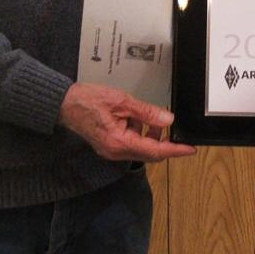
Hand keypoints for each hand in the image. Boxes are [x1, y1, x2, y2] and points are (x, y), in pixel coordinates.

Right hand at [58, 82, 195, 161]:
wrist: (64, 103)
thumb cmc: (88, 100)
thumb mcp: (121, 101)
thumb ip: (145, 112)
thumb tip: (168, 120)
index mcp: (119, 143)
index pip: (154, 150)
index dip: (174, 150)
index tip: (190, 149)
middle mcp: (116, 152)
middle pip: (149, 153)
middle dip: (164, 142)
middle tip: (176, 130)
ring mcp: (111, 150)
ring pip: (140, 148)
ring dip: (150, 135)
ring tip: (152, 117)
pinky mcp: (109, 145)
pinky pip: (131, 143)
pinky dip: (139, 132)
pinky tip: (137, 117)